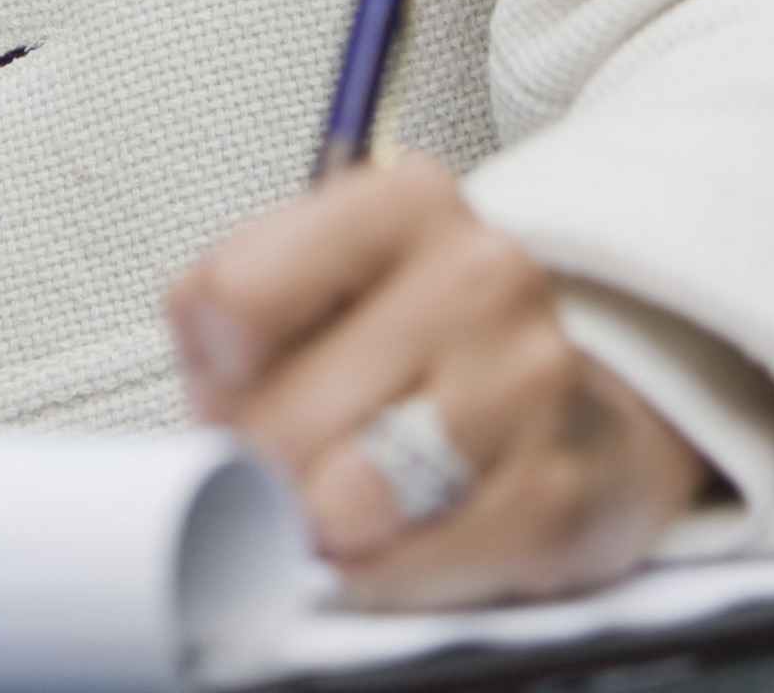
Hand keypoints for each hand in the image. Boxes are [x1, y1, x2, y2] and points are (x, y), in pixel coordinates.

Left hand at [163, 156, 711, 608]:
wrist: (566, 417)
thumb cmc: (412, 352)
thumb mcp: (303, 289)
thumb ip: (221, 315)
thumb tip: (207, 407)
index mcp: (404, 201)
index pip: (238, 293)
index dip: (217, 367)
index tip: (237, 378)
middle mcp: (481, 274)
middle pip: (284, 415)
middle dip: (265, 462)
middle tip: (292, 458)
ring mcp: (531, 382)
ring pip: (348, 494)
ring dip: (325, 521)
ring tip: (344, 497)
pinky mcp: (558, 491)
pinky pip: (413, 566)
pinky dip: (383, 573)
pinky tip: (401, 539)